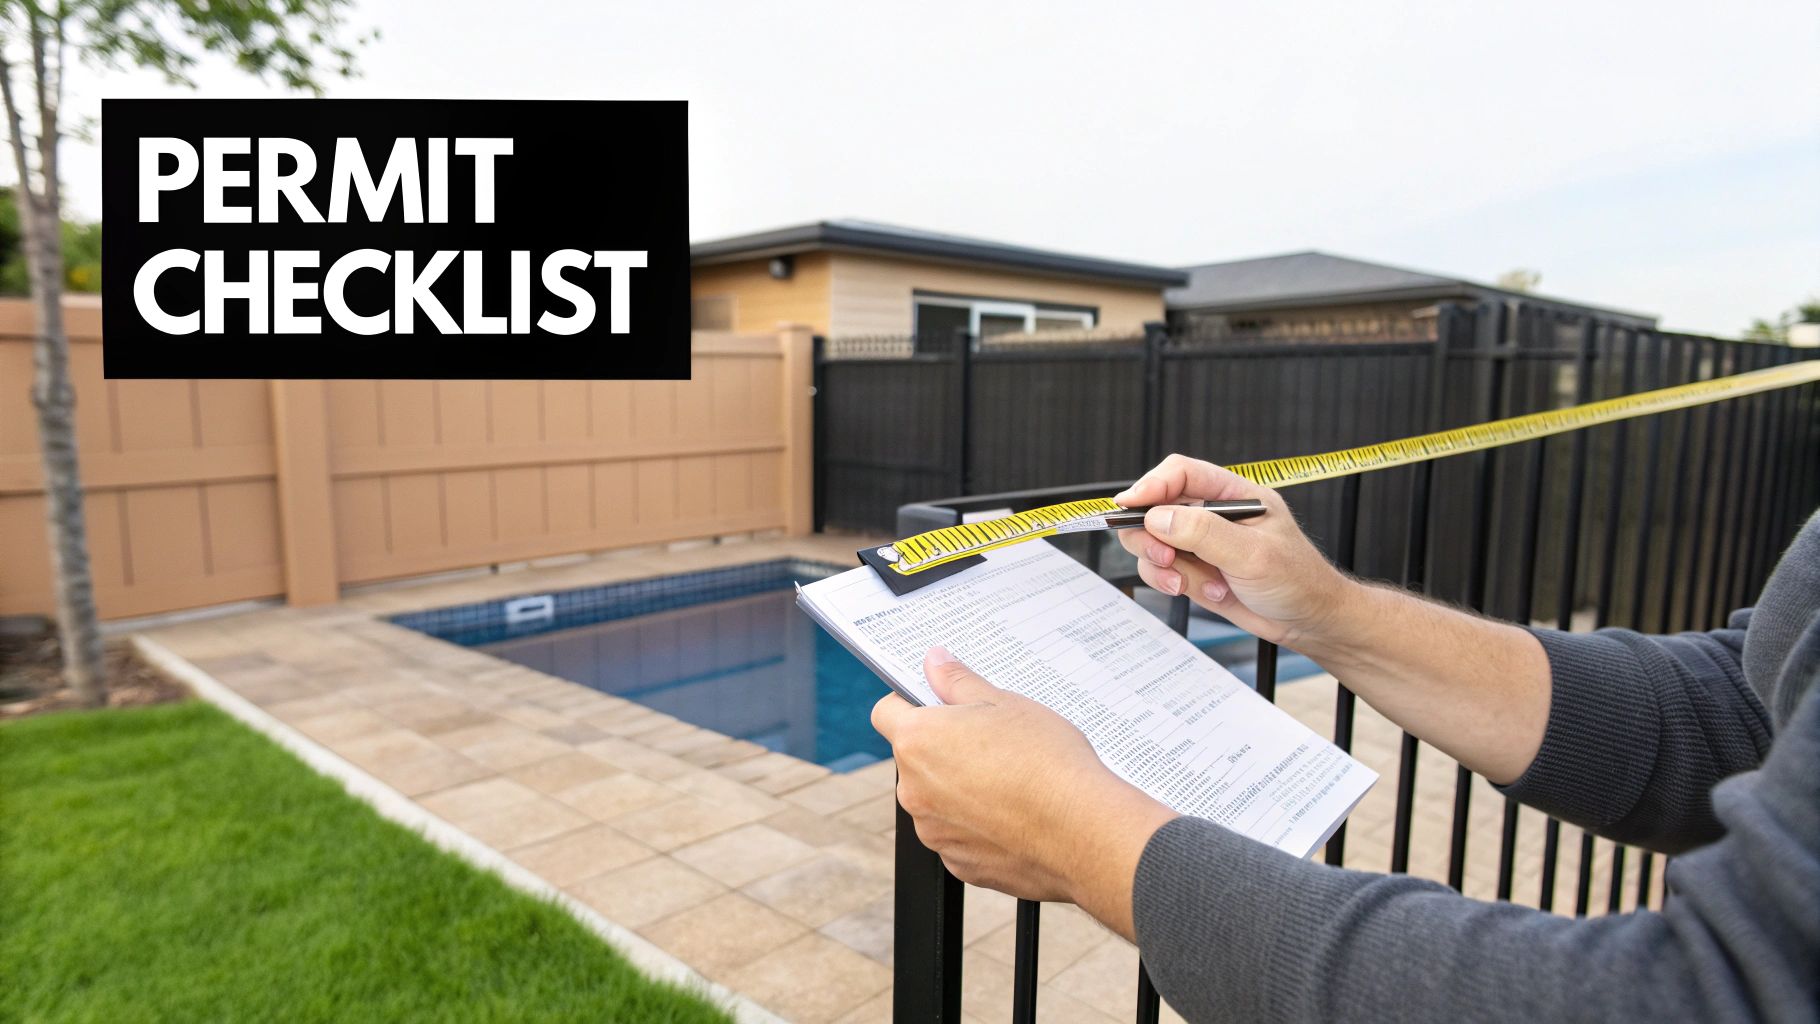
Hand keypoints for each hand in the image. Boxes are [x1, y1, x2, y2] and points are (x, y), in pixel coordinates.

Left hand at [872, 648, 1174, 926]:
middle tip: (989, 741)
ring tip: (1009, 781)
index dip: (911, 703)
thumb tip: (934, 662)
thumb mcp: (1005, 703)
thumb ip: (958, 682)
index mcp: (918, 742)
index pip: (887, 712)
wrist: (1083, 832)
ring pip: (937, 800)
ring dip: (959, 790)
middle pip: (914, 759)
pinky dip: (979, 825)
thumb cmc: (1047, 762)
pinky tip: (1015, 814)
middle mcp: (914, 791)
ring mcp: (934, 833)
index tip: (939, 704)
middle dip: (942, 749)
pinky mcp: (959, 864)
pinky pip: (959, 835)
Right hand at [1115, 453, 1353, 648]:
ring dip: (1164, 567)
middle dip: (1149, 535)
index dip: (1151, 486)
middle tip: (1164, 557)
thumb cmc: (1298, 581)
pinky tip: (1208, 592)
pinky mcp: (1194, 570)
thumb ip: (1204, 533)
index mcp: (1233, 494)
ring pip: (1151, 542)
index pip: (1180, 474)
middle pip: (1155, 507)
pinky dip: (1174, 584)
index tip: (1128, 506)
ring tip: (1190, 584)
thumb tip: (1158, 518)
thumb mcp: (1253, 554)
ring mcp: (1200, 543)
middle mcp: (1212, 514)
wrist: (1308, 622)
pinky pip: (1161, 570)